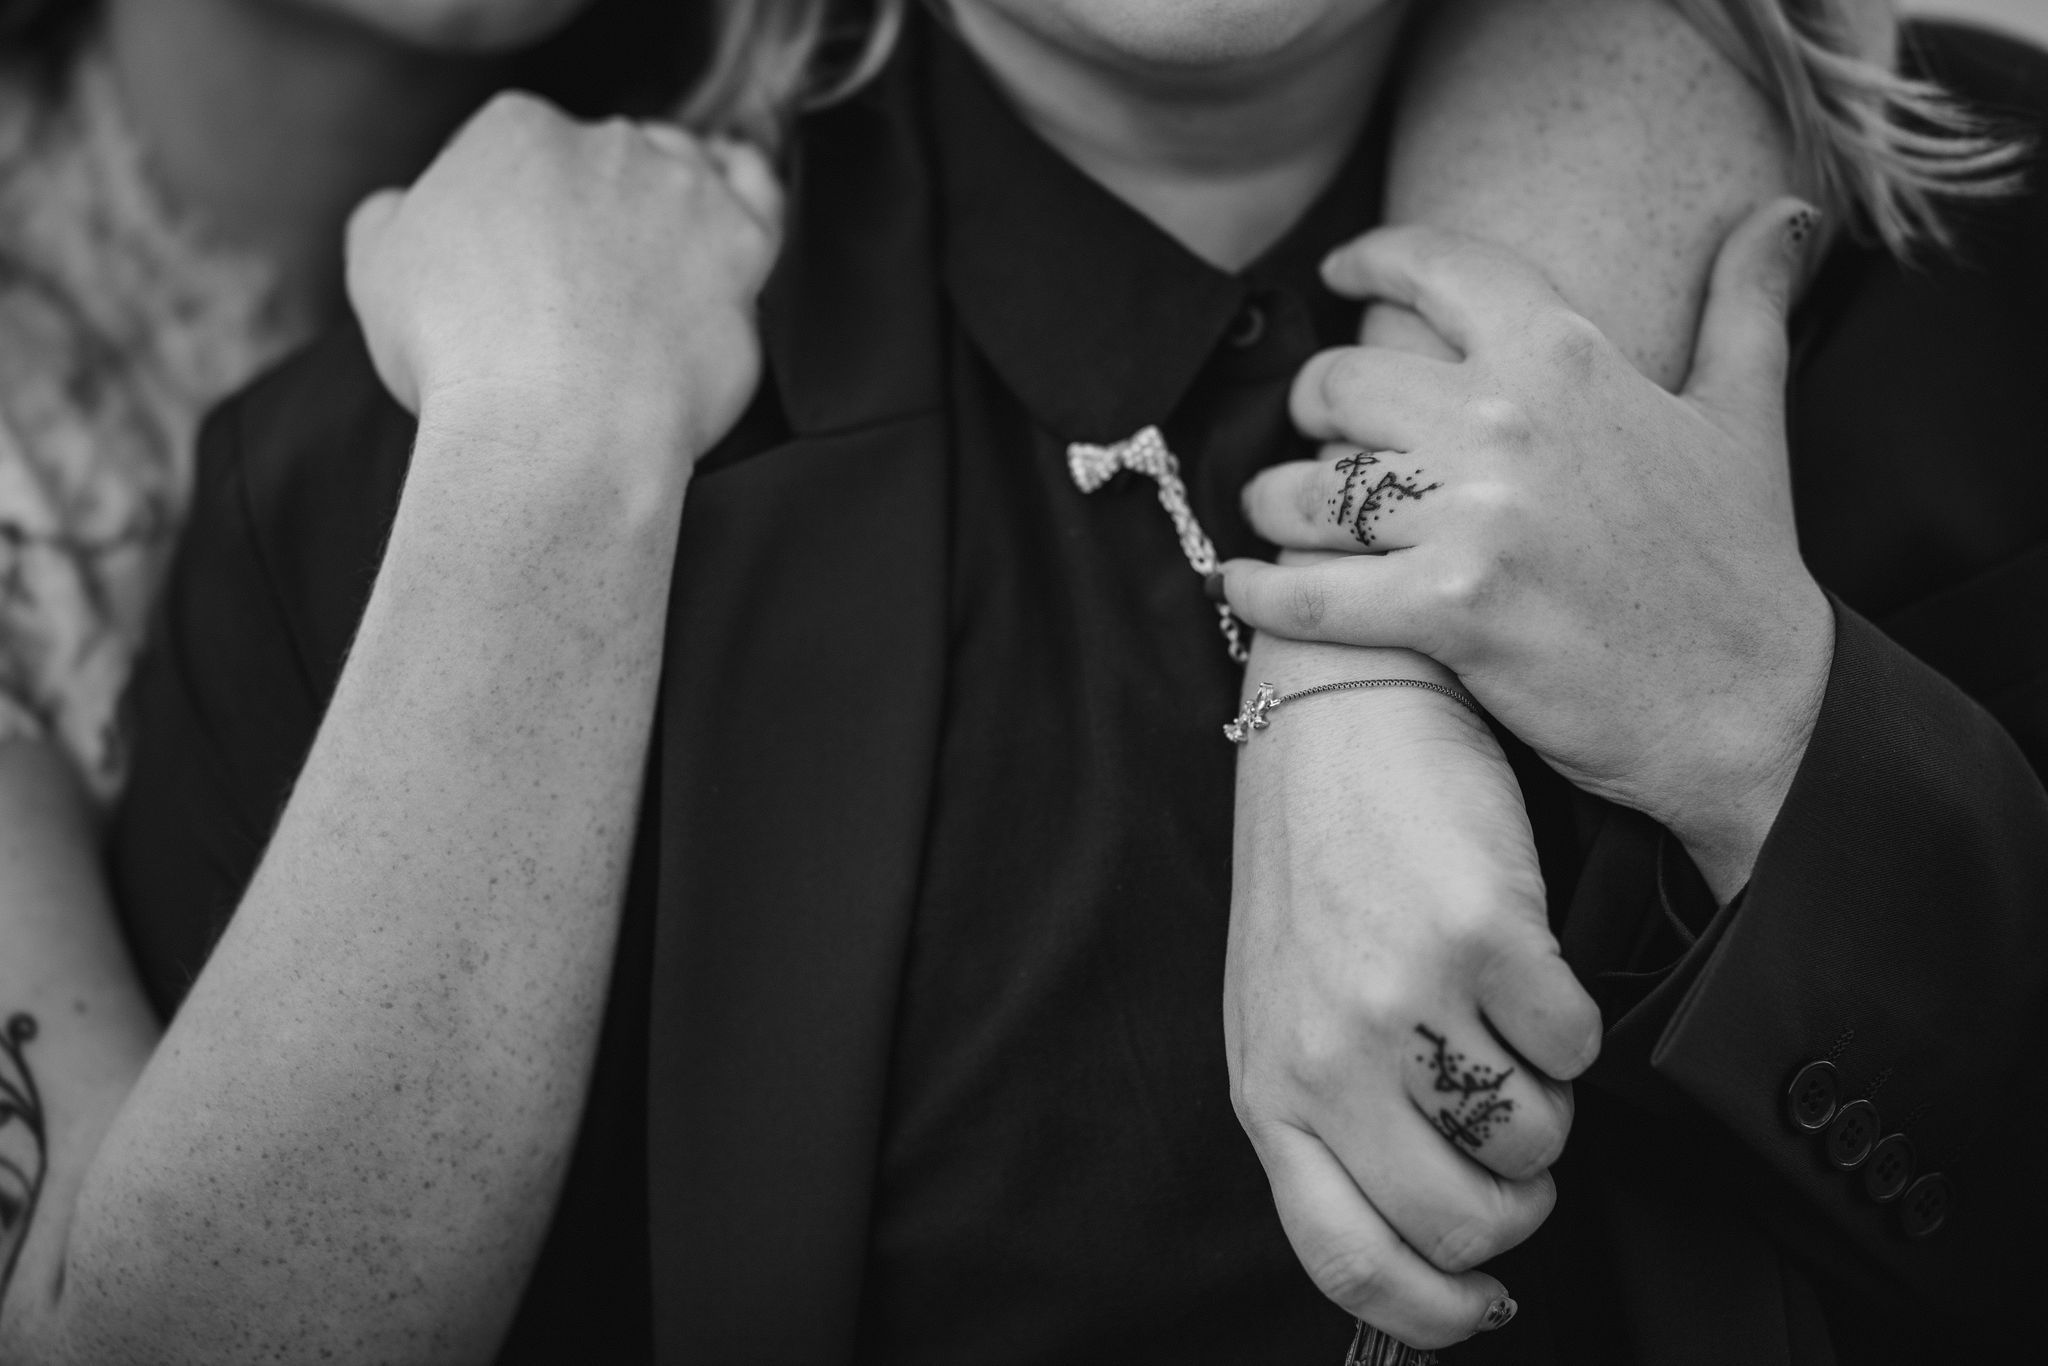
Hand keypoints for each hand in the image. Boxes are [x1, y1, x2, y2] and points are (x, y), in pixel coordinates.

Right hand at [345, 94, 781, 465]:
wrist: (555, 434)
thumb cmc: (461, 362)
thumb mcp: (377, 271)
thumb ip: (394, 217)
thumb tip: (407, 208)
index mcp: (514, 132)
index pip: (522, 151)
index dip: (520, 215)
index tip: (519, 271)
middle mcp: (606, 144)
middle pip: (605, 165)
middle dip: (594, 217)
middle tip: (580, 296)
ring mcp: (682, 190)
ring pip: (682, 178)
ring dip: (669, 215)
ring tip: (648, 280)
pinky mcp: (742, 243)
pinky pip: (758, 199)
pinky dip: (745, 206)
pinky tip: (727, 235)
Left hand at [1219, 200, 1832, 896]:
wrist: (1752, 706)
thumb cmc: (1740, 564)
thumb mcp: (1748, 416)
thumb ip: (1746, 306)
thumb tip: (1781, 213)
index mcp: (1570, 357)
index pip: (1438, 270)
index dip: (1372, 261)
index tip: (1337, 271)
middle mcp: (1511, 421)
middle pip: (1341, 384)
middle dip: (1311, 409)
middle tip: (1314, 434)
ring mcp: (1477, 519)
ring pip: (1310, 487)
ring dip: (1277, 502)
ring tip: (1279, 515)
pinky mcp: (1449, 612)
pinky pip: (1309, 594)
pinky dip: (1259, 593)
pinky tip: (1240, 589)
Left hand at [1226, 655, 1600, 1348]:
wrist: (1341, 719)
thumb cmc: (1320, 873)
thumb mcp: (1285, 1012)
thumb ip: (1332, 1125)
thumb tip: (1431, 1249)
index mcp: (1268, 1088)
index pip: (1346, 1257)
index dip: (1432, 1310)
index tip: (1481, 1303)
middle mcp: (1327, 1054)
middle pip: (1465, 1223)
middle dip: (1514, 1199)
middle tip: (1507, 1130)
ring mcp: (1402, 997)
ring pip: (1537, 1141)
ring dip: (1545, 1101)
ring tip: (1500, 1023)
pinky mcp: (1482, 935)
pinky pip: (1580, 1050)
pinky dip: (1573, 1021)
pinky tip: (1524, 963)